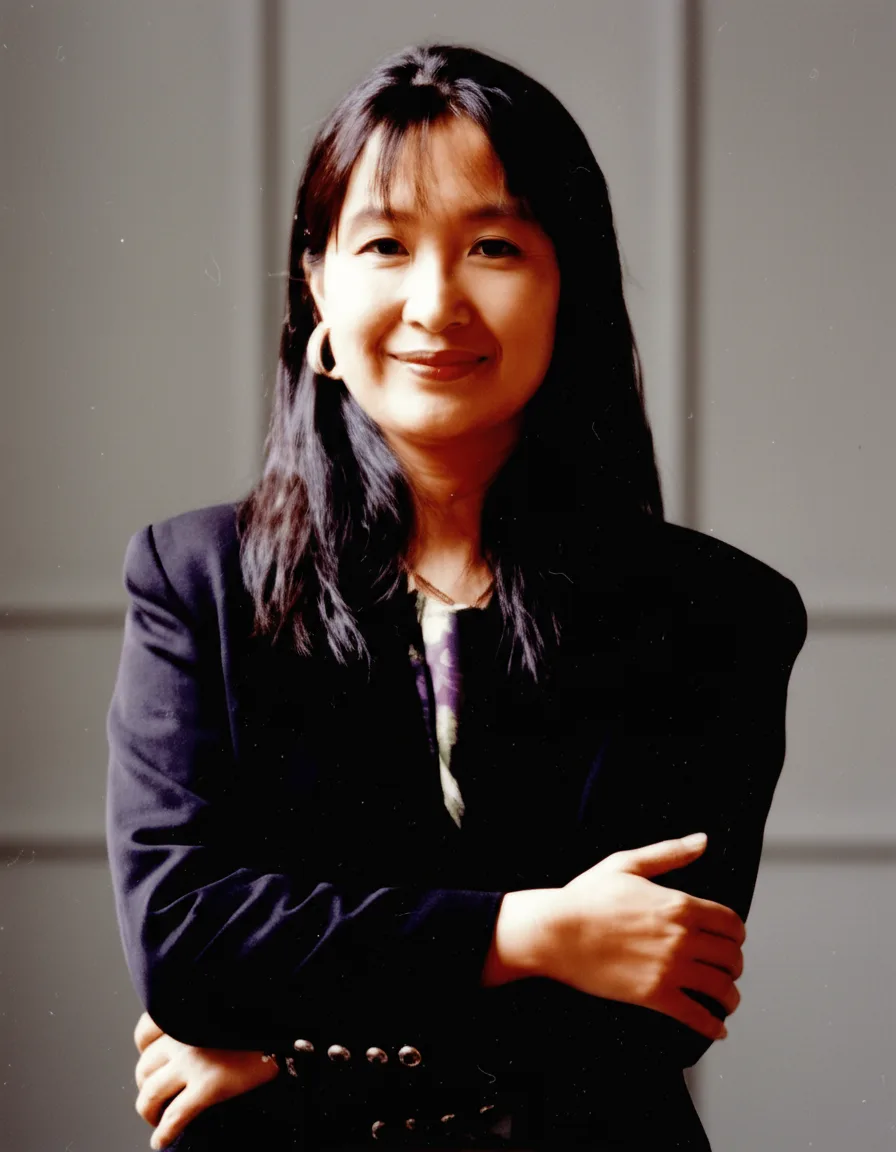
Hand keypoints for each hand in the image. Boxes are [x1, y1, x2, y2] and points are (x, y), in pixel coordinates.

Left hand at [133, 1011, 278, 1149]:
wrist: (289, 1029)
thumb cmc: (258, 1018)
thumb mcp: (222, 1008)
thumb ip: (201, 1017)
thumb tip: (188, 1035)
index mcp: (187, 1011)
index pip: (144, 1033)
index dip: (147, 1053)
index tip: (157, 1063)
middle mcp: (184, 1034)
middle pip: (144, 1068)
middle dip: (148, 1086)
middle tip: (161, 1097)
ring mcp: (194, 1061)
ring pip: (150, 1095)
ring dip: (150, 1112)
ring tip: (158, 1119)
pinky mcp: (209, 1086)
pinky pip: (173, 1118)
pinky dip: (163, 1133)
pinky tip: (161, 1140)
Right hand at [544, 833, 743, 1039]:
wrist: (555, 931)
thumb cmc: (586, 897)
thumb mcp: (627, 864)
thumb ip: (669, 853)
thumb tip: (703, 841)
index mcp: (679, 904)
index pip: (731, 924)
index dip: (736, 935)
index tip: (731, 941)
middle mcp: (682, 937)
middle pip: (731, 957)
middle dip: (734, 965)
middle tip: (728, 970)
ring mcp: (670, 968)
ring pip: (721, 988)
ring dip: (730, 997)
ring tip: (726, 1001)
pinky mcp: (654, 996)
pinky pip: (697, 1017)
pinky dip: (712, 1027)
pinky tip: (716, 1030)